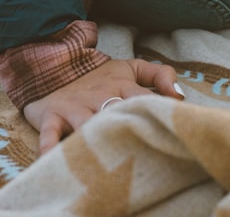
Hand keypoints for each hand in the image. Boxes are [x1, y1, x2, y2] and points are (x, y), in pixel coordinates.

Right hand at [23, 59, 183, 154]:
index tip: (170, 133)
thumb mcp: (131, 68)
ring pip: (88, 125)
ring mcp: (75, 107)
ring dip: (96, 141)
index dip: (157, 115)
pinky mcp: (52, 116)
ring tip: (108, 164)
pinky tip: (58, 162)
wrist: (54, 65)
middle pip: (117, 114)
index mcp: (122, 86)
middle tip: (144, 156)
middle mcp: (100, 96)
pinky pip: (50, 134)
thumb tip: (180, 96)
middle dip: (129, 131)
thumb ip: (160, 75)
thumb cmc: (99, 75)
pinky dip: (51, 148)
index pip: (145, 101)